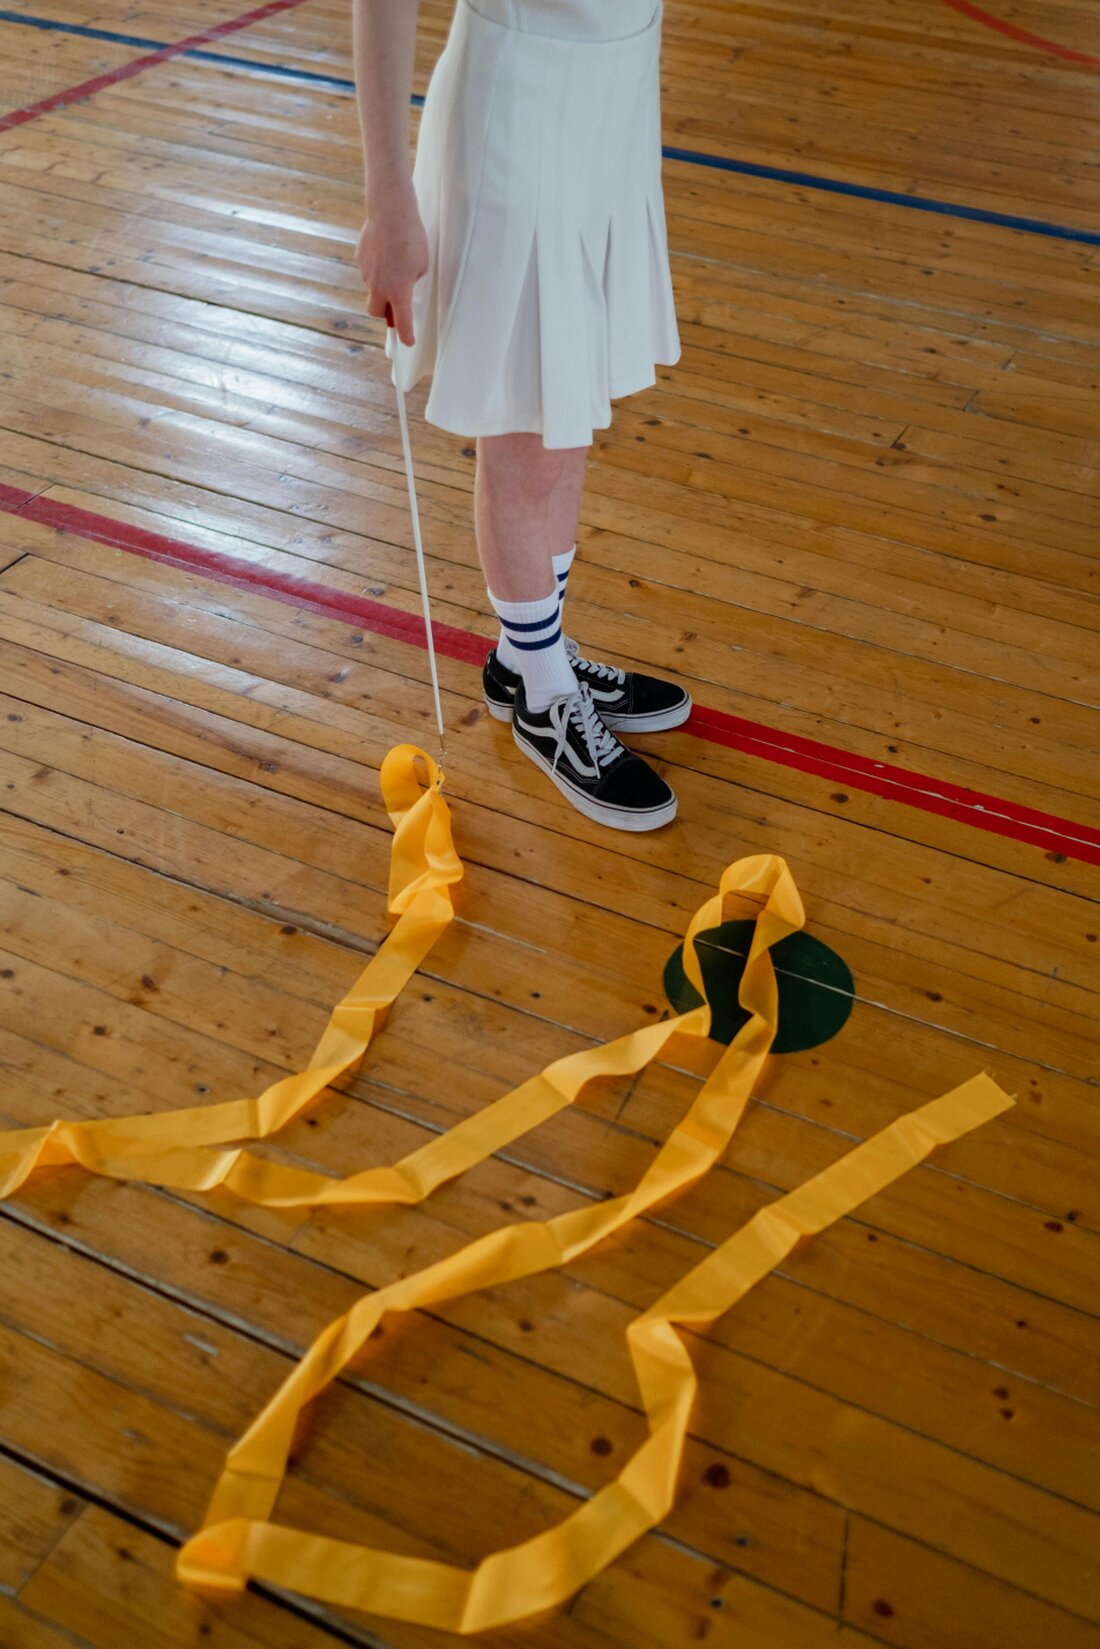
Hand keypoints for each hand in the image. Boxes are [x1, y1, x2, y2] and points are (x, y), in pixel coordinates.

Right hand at [355, 175, 428, 345]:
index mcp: (399, 291)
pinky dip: (377, 267)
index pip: (402, 321)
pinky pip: (369, 269)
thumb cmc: (411, 237)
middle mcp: (379, 286)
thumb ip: (413, 280)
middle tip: (394, 306)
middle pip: (376, 311)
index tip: (408, 341)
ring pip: (372, 287)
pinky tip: (385, 252)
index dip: (406, 334)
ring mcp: (367, 273)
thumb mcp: (423, 264)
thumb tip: (404, 283)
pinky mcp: (360, 259)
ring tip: (394, 264)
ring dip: (382, 285)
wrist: (390, 212)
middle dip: (383, 312)